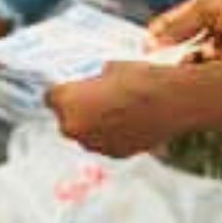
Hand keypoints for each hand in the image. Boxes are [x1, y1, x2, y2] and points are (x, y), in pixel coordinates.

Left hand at [48, 61, 182, 156]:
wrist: (171, 101)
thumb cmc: (138, 77)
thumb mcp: (107, 68)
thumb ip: (91, 82)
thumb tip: (92, 85)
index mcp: (65, 101)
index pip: (50, 98)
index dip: (62, 92)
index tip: (73, 89)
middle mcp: (73, 127)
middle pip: (65, 120)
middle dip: (75, 111)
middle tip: (93, 100)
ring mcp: (94, 144)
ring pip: (85, 134)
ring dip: (93, 126)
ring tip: (114, 112)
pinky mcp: (115, 154)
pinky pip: (105, 143)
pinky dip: (111, 135)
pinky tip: (127, 123)